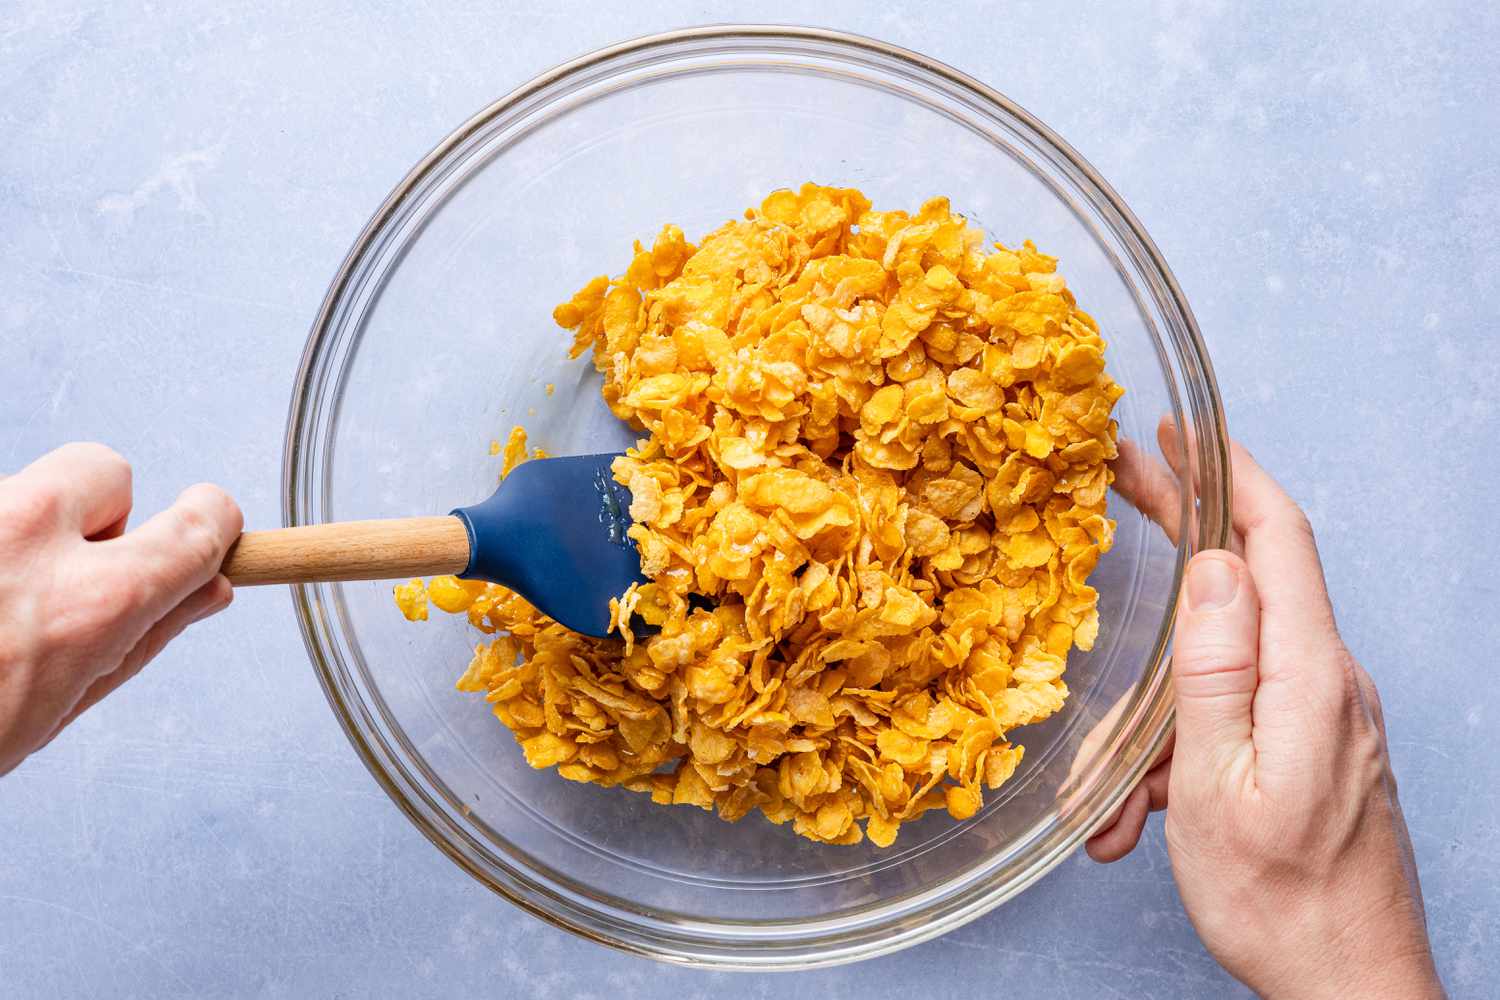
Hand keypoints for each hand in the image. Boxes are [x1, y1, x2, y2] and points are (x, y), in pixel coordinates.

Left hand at [0, 443, 241, 775]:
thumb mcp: (57, 711)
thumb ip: (143, 640)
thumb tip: (207, 590)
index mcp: (90, 601)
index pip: (198, 522)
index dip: (209, 524)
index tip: (208, 528)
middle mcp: (28, 538)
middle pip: (107, 469)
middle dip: (99, 513)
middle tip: (64, 572)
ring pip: (22, 487)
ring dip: (15, 530)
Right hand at [1087, 429, 1442, 998]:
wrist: (1349, 989)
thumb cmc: (1280, 900)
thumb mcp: (1219, 782)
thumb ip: (1217, 667)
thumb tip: (1215, 566)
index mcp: (1310, 676)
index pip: (1277, 540)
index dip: (1229, 473)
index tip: (1183, 430)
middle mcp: (1329, 683)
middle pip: (1251, 581)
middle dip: (1185, 536)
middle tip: (1124, 484)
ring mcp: (1326, 717)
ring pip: (1225, 669)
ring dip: (1157, 721)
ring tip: (1112, 808)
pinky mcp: (1316, 750)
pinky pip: (1235, 719)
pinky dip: (1180, 754)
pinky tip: (1142, 819)